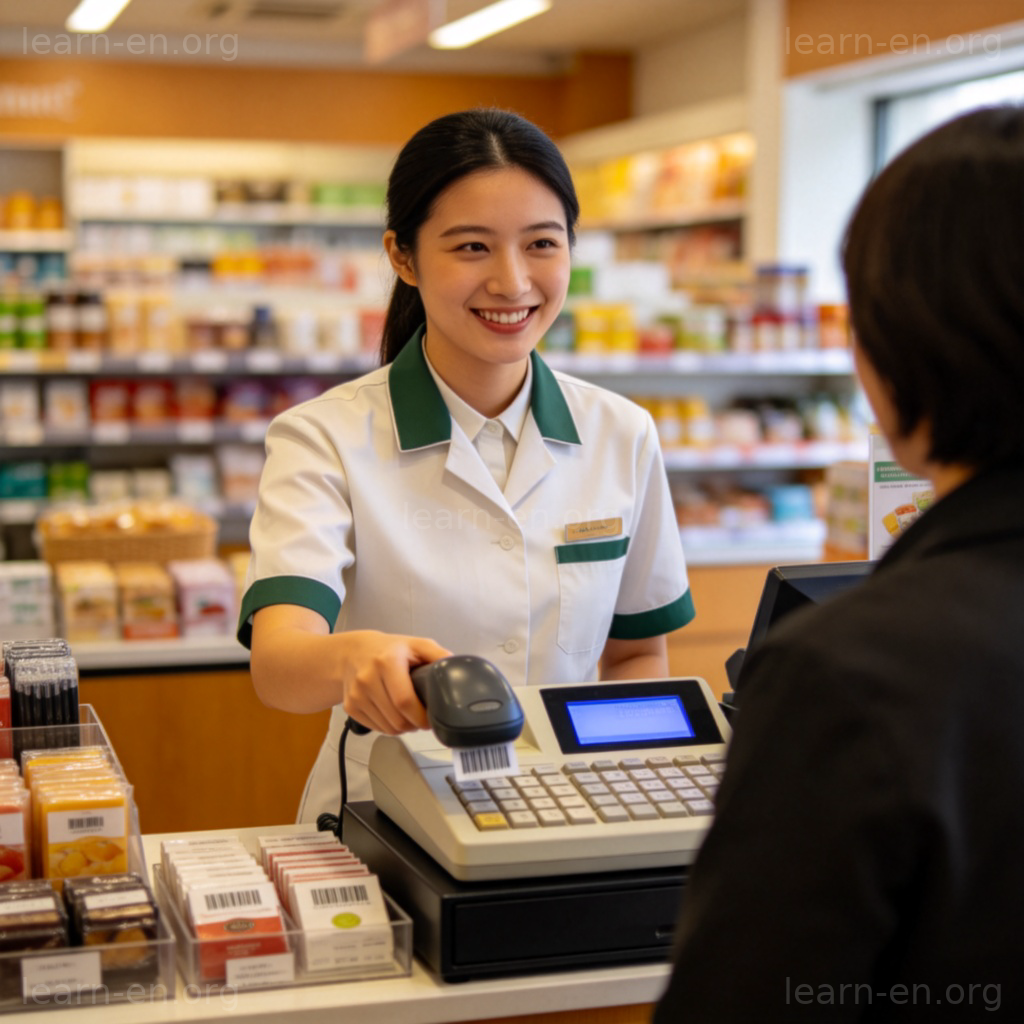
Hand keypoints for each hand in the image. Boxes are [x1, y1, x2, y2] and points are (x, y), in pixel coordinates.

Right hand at [333, 630, 450, 734]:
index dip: (421, 716)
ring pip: (387, 728)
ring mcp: (356, 695)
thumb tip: (457, 669)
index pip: (404, 701)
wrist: (352, 653)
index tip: (431, 719)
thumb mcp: (415, 644)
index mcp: (387, 662)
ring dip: (403, 728)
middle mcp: (368, 679)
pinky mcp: (350, 707)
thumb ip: (437, 655)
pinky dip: (388, 727)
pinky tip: (394, 714)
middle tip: (422, 717)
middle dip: (414, 724)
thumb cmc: (389, 650)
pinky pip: (376, 728)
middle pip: (397, 719)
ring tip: (409, 715)